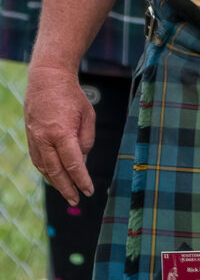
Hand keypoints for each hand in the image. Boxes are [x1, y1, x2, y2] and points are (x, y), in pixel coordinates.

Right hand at [24, 62, 95, 204]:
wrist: (47, 80)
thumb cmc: (72, 96)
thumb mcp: (88, 116)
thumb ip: (86, 140)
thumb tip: (81, 162)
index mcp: (62, 133)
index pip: (73, 164)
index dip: (81, 180)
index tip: (89, 191)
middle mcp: (44, 138)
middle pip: (56, 171)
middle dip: (67, 188)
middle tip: (77, 200)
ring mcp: (34, 138)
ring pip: (44, 167)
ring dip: (55, 182)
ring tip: (68, 192)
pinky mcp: (30, 136)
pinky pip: (37, 159)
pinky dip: (46, 171)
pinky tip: (54, 177)